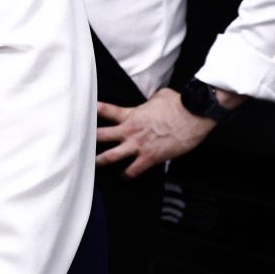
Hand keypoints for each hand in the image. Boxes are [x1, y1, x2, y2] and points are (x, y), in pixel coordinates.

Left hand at [95, 87, 225, 177]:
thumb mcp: (159, 96)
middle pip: (101, 136)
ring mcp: (138, 145)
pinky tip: (124, 177)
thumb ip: (149, 102)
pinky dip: (127, 175)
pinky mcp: (150, 157)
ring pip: (111, 157)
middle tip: (80, 144)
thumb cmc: (179, 104)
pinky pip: (133, 170)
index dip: (93, 111)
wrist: (194, 115)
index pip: (105, 111)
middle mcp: (130, 130)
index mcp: (131, 114)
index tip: (82, 114)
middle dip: (89, 140)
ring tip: (94, 165)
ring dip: (101, 161)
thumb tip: (151, 102)